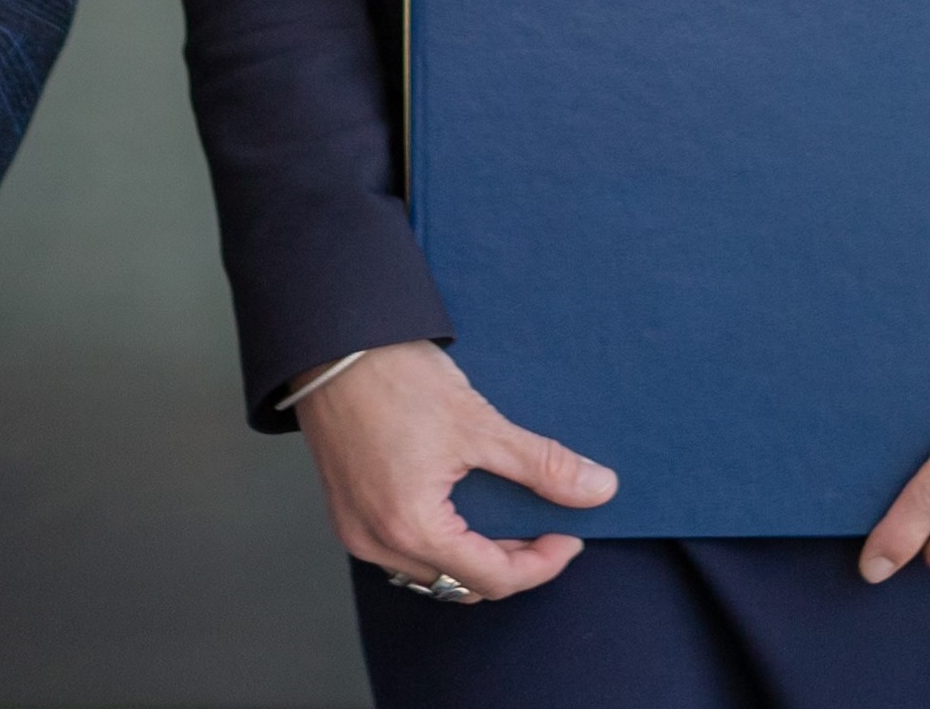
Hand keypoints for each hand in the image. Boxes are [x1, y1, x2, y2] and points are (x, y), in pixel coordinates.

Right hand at [292, 340, 617, 601]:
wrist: (330, 344)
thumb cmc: (395, 378)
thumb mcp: (479, 422)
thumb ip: (542, 464)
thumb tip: (598, 489)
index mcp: (411, 528)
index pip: (493, 578)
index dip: (543, 563)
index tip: (571, 536)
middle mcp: (377, 542)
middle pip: (461, 585)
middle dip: (512, 563)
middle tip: (547, 524)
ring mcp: (358, 531)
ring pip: (431, 574)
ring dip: (475, 556)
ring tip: (512, 518)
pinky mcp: (349, 513)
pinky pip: (404, 552)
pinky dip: (442, 542)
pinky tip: (465, 510)